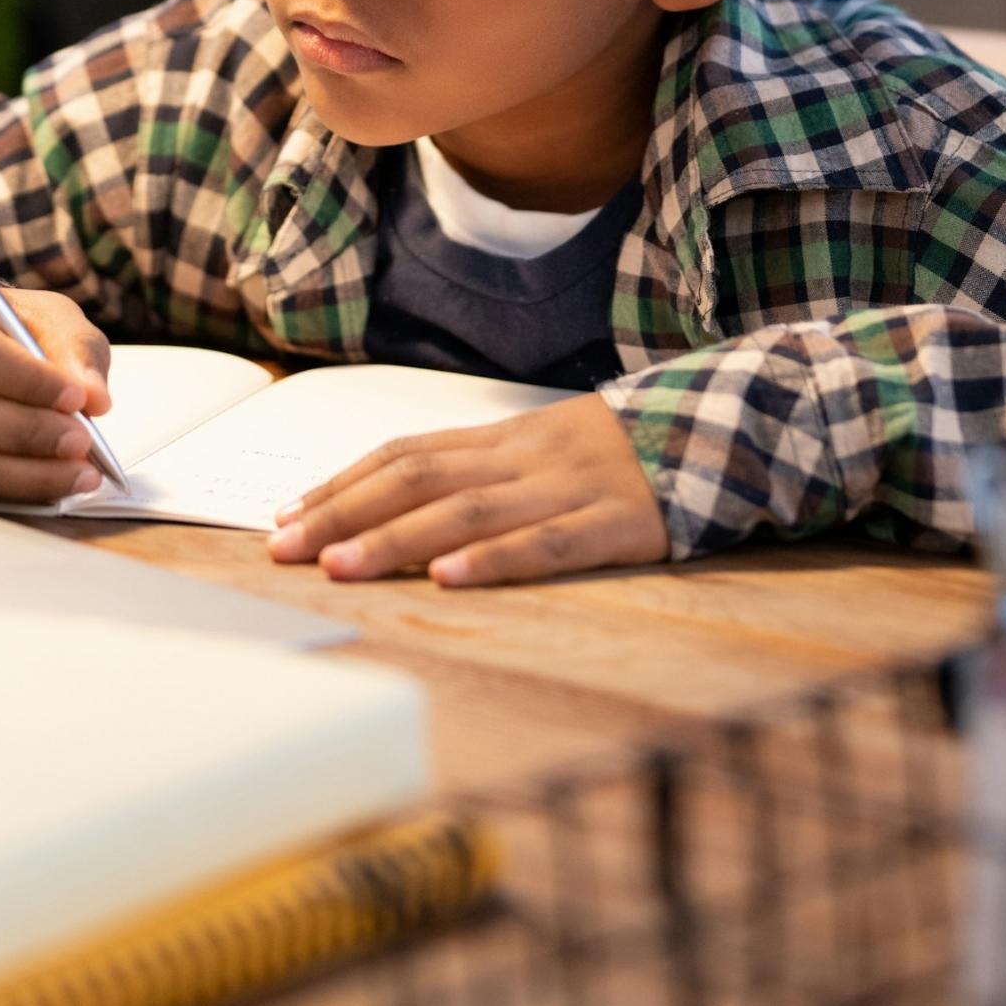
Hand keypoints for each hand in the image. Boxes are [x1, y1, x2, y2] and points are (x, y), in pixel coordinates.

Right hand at [0, 281, 111, 502]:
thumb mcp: (40, 316)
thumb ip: (73, 347)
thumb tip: (95, 398)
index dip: (24, 378)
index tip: (77, 398)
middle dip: (23, 433)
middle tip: (81, 443)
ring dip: (21, 476)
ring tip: (78, 476)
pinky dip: (9, 494)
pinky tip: (51, 490)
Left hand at [267, 394, 667, 585]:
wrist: (721, 427)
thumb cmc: (616, 452)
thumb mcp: (541, 448)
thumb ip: (478, 471)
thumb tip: (395, 501)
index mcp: (501, 439)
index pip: (404, 454)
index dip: (342, 483)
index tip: (286, 517)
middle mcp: (522, 457)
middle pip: (417, 478)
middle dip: (344, 513)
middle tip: (284, 549)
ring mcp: (566, 487)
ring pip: (467, 510)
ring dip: (395, 538)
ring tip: (340, 568)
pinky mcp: (615, 523)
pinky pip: (547, 543)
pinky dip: (494, 560)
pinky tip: (449, 578)